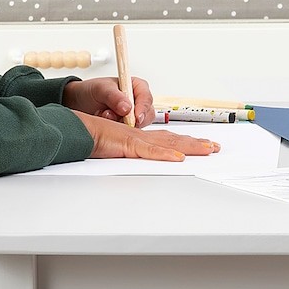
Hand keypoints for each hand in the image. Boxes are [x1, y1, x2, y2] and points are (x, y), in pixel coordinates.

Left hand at [62, 75, 152, 126]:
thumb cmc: (92, 91)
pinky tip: (106, 121)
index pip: (146, 98)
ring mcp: (134, 114)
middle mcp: (138, 100)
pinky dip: (118, 129)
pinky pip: (129, 132)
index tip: (136, 118)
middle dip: (131, 119)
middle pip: (147, 114)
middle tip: (116, 118)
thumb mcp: (101, 89)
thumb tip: (127, 108)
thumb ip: (114, 97)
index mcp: (137, 86)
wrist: (81, 102)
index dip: (143, 109)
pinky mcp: (128, 125)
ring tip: (105, 115)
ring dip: (122, 124)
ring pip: (138, 125)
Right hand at [71, 111, 219, 161]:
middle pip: (174, 139)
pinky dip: (164, 154)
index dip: (186, 142)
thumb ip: (125, 153)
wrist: (73, 129)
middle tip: (215, 147)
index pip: (168, 140)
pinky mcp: (127, 144)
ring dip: (190, 147)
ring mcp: (136, 139)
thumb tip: (136, 159)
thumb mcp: (112, 149)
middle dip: (197, 143)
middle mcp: (141, 136)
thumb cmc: (89, 138)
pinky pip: (149, 150)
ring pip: (168, 143)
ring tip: (208, 150)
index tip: (202, 146)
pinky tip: (178, 158)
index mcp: (138, 138)